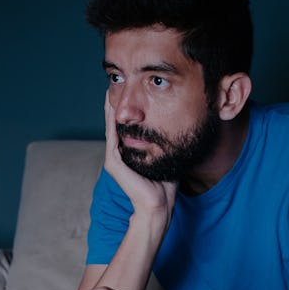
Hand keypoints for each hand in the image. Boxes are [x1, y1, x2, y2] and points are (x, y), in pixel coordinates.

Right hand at [104, 91, 176, 221]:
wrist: (159, 205)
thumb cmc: (165, 186)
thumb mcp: (165, 157)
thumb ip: (165, 144)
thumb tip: (177, 128)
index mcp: (129, 154)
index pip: (126, 127)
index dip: (127, 110)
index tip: (130, 91)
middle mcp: (118, 154)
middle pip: (116, 123)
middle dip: (117, 104)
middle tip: (117, 83)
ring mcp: (114, 159)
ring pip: (112, 127)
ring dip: (111, 108)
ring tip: (111, 89)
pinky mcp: (113, 163)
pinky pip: (112, 136)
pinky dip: (111, 120)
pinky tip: (112, 106)